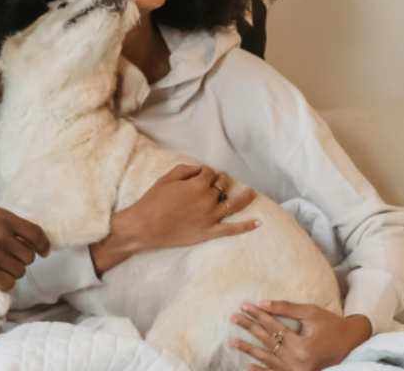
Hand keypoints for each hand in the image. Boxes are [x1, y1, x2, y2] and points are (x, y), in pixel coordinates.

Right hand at [0, 204, 51, 291]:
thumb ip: (1, 223)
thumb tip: (23, 237)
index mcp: (1, 217)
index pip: (35, 233)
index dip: (43, 244)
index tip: (43, 251)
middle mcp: (1, 235)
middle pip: (28, 256)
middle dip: (19, 260)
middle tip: (5, 260)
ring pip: (19, 272)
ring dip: (9, 272)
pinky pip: (7, 283)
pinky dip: (2, 283)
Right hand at [88, 165, 259, 275]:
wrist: (144, 227)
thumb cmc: (152, 202)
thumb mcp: (166, 179)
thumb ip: (185, 170)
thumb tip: (199, 170)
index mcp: (197, 186)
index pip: (209, 174)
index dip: (206, 172)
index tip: (202, 174)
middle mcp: (208, 200)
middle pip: (222, 186)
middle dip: (222, 180)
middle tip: (221, 179)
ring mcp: (210, 217)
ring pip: (233, 204)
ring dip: (244, 197)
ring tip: (252, 192)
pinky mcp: (209, 232)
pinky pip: (232, 229)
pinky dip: (247, 226)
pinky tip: (259, 222)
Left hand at [230, 300, 371, 370]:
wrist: (351, 344)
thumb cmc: (332, 325)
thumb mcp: (311, 313)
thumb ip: (286, 309)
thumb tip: (262, 304)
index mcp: (302, 346)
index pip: (274, 327)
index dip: (258, 315)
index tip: (244, 305)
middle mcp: (299, 362)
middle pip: (268, 342)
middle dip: (249, 328)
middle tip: (233, 318)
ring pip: (268, 359)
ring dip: (249, 351)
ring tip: (233, 341)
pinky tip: (248, 366)